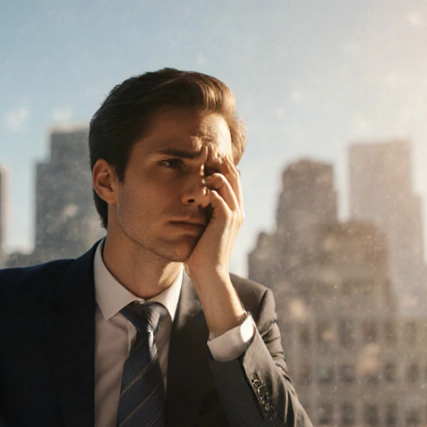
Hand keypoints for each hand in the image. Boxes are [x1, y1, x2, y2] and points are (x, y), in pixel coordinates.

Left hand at [185, 150, 246, 335]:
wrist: (209, 274)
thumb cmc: (201, 255)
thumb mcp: (202, 230)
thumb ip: (201, 215)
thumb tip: (188, 203)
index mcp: (234, 211)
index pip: (232, 180)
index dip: (221, 166)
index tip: (204, 157)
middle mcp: (237, 210)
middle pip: (233, 175)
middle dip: (219, 161)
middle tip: (202, 152)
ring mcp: (234, 214)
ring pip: (226, 181)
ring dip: (210, 173)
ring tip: (196, 170)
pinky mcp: (225, 219)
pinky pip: (218, 195)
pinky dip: (206, 189)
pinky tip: (193, 190)